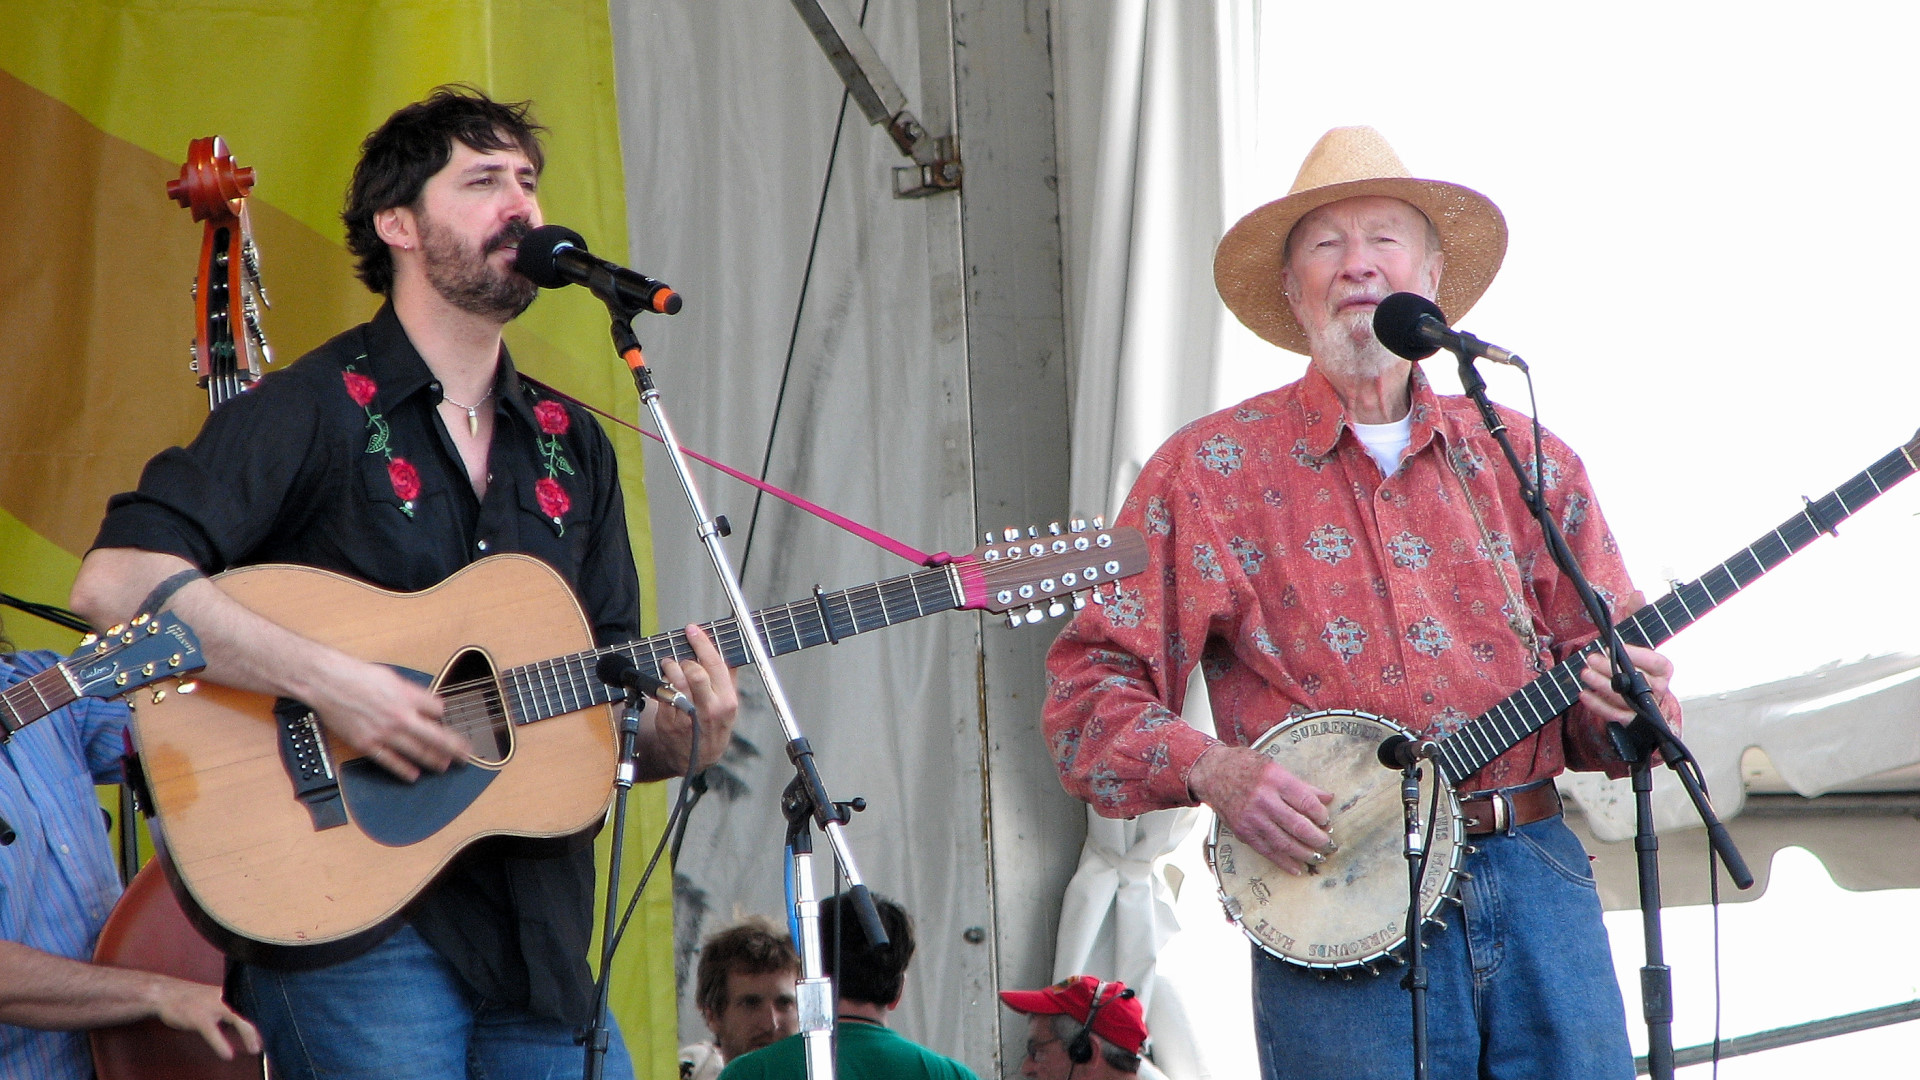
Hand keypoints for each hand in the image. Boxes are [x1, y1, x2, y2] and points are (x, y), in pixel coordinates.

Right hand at [145, 974, 262, 1059]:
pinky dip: (221, 1044)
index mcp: (231, 993)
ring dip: (248, 1034)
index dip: (266, 1014)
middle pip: (250, 1010)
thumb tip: (249, 1027)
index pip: (253, 1003)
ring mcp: (212, 1006)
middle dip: (261, 1026)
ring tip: (255, 1048)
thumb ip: (232, 1011)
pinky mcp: (198, 1016)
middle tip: (268, 1042)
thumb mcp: (216, 1001)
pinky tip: (228, 1054)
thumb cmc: (193, 1000)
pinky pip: (213, 1032)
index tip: (277, 1028)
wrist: (166, 994)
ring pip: (236, 1019)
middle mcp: (225, 997)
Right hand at [308, 654, 466, 780]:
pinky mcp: (367, 744)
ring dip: (433, 760)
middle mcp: (399, 717)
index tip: (454, 726)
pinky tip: (413, 775)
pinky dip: (403, 770)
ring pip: (416, 751)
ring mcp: (384, 733)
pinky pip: (389, 761)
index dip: (446, 717)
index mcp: (407, 698)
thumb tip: (430, 704)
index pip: (438, 711)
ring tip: (445, 766)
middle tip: (465, 756)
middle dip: (453, 748)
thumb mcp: (394, 678)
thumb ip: (413, 693)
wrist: (328, 683)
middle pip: (435, 736)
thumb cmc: (358, 676)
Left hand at [643, 624, 739, 774]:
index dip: (702, 643)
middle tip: (683, 659)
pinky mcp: (668, 722)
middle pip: (695, 673)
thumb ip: (728, 677)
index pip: (715, 665)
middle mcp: (709, 709)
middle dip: (686, 660)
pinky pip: (662, 694)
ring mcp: (687, 717)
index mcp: (727, 701)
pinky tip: (665, 683)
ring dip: (670, 668)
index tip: (693, 630)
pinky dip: (662, 683)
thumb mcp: (729, 704)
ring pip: (675, 682)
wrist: (696, 758)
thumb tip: (726, 648)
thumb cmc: (713, 727)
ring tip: (670, 666)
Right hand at [1188, 745, 1334, 874]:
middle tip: (1329, 845)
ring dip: (1305, 854)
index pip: (1306, 802)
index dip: (1321, 815)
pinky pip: (1267, 851)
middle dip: (1318, 839)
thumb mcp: (1275, 768)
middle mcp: (1263, 799)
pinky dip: (1284, 862)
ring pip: (1284, 842)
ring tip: (1318, 858)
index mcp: (1275, 780)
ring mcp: (1252, 818)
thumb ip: (1301, 786)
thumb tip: (1327, 798)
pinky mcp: (1243, 832)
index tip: (1326, 821)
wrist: (1212, 773)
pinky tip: (1297, 868)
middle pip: (1298, 825)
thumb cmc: (1246, 767)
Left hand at [1578, 643, 1676, 725]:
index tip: (1616, 648)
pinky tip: (1585, 694)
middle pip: (1636, 679)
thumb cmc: (1640, 679)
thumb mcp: (1641, 665)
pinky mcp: (1632, 721)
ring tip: (1586, 674)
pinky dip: (1597, 704)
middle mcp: (1657, 690)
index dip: (1636, 654)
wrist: (1648, 708)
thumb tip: (1609, 651)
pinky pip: (1614, 714)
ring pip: (1623, 696)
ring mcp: (1646, 708)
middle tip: (1592, 659)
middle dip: (1610, 667)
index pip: (1656, 663)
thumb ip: (1629, 657)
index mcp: (1662, 673)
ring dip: (1601, 684)